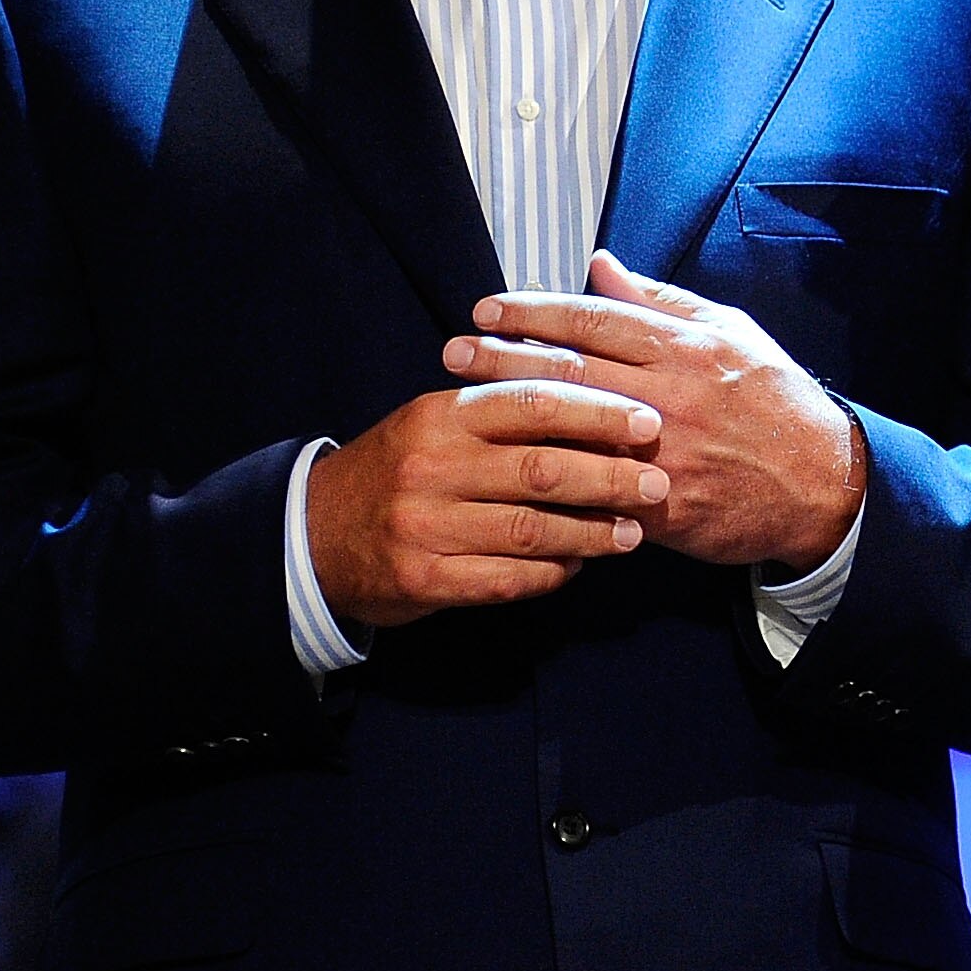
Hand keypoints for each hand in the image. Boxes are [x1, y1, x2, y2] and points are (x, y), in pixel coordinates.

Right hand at [306, 378, 664, 628]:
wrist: (312, 535)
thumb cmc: (397, 469)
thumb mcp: (435, 420)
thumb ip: (502, 405)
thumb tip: (593, 391)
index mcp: (442, 415)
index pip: (533, 403)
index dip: (597, 412)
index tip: (648, 422)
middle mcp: (433, 467)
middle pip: (542, 468)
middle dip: (610, 477)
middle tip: (658, 482)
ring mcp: (427, 526)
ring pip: (531, 528)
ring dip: (591, 532)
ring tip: (632, 532)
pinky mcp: (424, 579)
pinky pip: (506, 578)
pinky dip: (551, 573)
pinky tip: (577, 566)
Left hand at [444, 250, 864, 575]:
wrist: (822, 484)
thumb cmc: (773, 401)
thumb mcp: (730, 334)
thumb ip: (661, 301)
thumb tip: (601, 265)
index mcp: (684, 348)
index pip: (593, 320)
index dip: (534, 312)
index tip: (487, 309)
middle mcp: (670, 396)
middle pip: (570, 371)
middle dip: (503, 359)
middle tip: (453, 351)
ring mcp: (664, 453)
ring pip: (573, 430)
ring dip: (511, 417)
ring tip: (462, 404)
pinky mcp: (663, 506)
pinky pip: (596, 492)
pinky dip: (551, 482)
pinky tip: (506, 474)